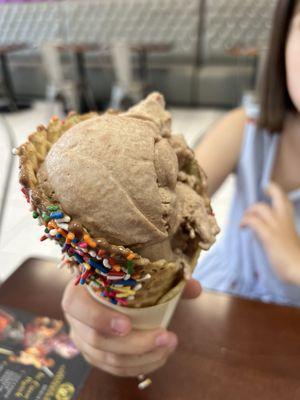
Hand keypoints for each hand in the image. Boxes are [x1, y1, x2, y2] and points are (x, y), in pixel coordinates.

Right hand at [62, 278, 200, 376]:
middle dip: (136, 344)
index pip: (77, 307)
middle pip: (97, 340)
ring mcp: (82, 338)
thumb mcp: (134, 271)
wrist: (102, 285)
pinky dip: (136, 366)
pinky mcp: (92, 353)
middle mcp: (75, 318)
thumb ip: (165, 277)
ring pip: (107, 358)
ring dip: (141, 358)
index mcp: (78, 291)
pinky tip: (158, 358)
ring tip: (169, 347)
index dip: (100, 319)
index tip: (127, 325)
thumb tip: (194, 287)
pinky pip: (112, 368)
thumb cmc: (119, 276)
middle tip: (167, 337)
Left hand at [240, 182, 299, 284]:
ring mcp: (277, 227)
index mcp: (290, 222)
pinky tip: (242, 227)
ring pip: (260, 207)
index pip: (284, 200)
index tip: (266, 189)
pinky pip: (253, 221)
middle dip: (265, 192)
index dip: (275, 191)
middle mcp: (284, 220)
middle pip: (277, 195)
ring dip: (249, 212)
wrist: (299, 270)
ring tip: (244, 221)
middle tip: (254, 204)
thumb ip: (280, 234)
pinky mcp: (269, 236)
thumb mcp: (288, 242)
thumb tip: (265, 235)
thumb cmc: (294, 260)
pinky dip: (245, 221)